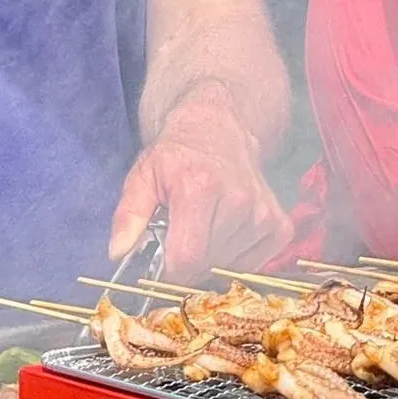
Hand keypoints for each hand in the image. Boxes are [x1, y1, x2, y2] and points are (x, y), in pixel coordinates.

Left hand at [110, 91, 292, 281]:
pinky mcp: (279, 224)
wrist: (219, 128)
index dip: (169, 271)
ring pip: (229, 266)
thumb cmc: (177, 155)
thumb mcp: (143, 175)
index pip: (187, 257)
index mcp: (200, 187)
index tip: (161, 263)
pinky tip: (226, 233)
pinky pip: (255, 263)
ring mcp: (263, 213)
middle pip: (207, 264)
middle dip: (188, 262)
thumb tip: (118, 252)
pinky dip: (237, 258)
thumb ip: (128, 215)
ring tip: (204, 228)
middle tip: (180, 237)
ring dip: (212, 258)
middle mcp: (239, 200)